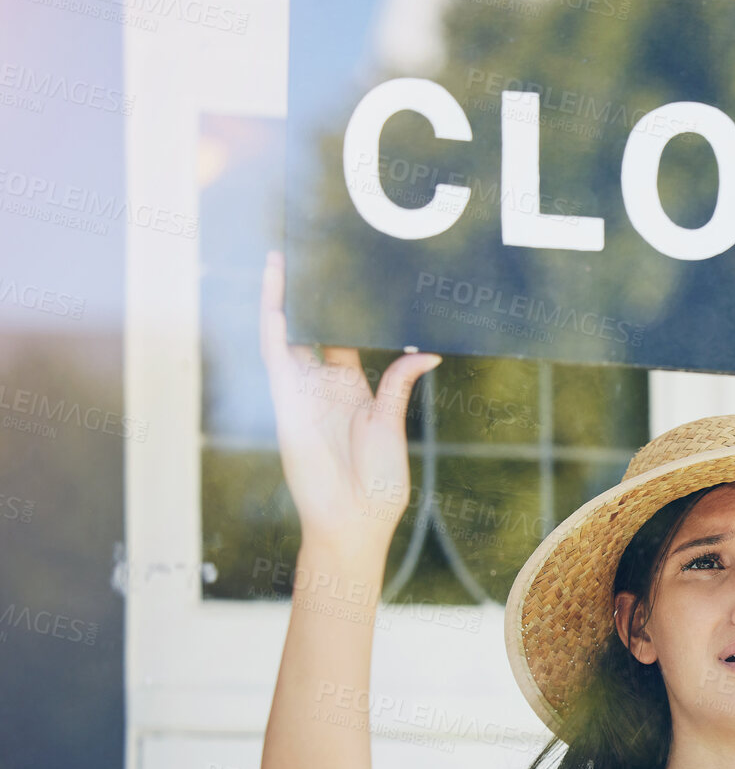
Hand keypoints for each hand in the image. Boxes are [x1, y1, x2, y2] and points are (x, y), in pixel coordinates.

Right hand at [257, 251, 443, 557]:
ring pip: (289, 329)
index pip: (347, 337)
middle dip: (314, 294)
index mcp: (352, 389)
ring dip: (285, 293)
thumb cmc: (377, 482)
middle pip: (315, 326)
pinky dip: (272, 315)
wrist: (352, 518)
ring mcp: (301, 388)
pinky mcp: (286, 396)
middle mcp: (322, 384)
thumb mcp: (391, 424)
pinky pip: (275, 348)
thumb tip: (429, 352)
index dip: (350, 309)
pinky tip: (274, 283)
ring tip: (287, 253)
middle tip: (319, 250)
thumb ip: (398, 383)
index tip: (359, 277)